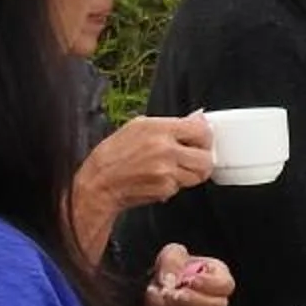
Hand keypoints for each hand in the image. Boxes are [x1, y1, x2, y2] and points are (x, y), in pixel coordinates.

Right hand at [78, 115, 215, 218]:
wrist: (98, 183)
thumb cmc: (114, 155)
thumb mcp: (138, 127)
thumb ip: (172, 123)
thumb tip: (199, 117)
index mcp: (158, 128)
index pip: (201, 131)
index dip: (205, 138)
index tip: (201, 141)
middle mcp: (164, 148)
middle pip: (206, 158)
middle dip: (202, 160)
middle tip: (190, 160)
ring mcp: (165, 170)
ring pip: (198, 175)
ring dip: (190, 175)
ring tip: (171, 170)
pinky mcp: (164, 188)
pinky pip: (181, 188)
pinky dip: (173, 186)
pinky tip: (158, 180)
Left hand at [144, 243, 233, 305]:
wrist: (159, 282)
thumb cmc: (174, 266)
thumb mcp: (173, 253)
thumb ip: (173, 259)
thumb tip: (170, 277)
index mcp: (218, 276)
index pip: (225, 285)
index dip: (210, 284)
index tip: (191, 280)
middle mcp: (214, 298)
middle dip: (195, 300)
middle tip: (177, 293)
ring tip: (163, 293)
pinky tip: (154, 296)